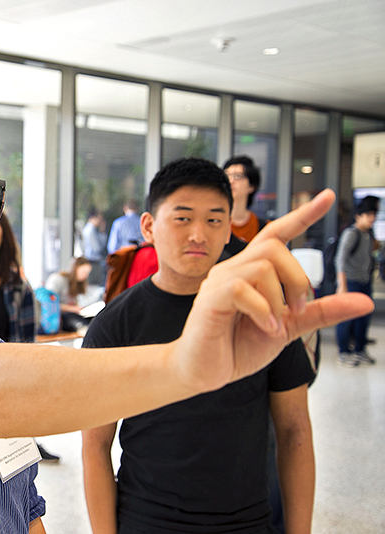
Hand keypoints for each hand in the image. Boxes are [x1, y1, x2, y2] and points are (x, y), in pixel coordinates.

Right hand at [174, 189, 373, 392]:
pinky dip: (261, 310)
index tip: (328, 198)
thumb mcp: (288, 328)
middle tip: (297, 309)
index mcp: (250, 271)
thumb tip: (364, 301)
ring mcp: (218, 282)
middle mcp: (232, 269)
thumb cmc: (236, 346)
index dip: (302, 215)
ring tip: (275, 323)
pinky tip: (263, 327)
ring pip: (261, 267)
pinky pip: (240, 289)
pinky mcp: (209, 299)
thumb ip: (320, 312)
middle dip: (297, 278)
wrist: (203, 371)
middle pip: (274, 248)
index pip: (276, 234)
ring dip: (280, 297)